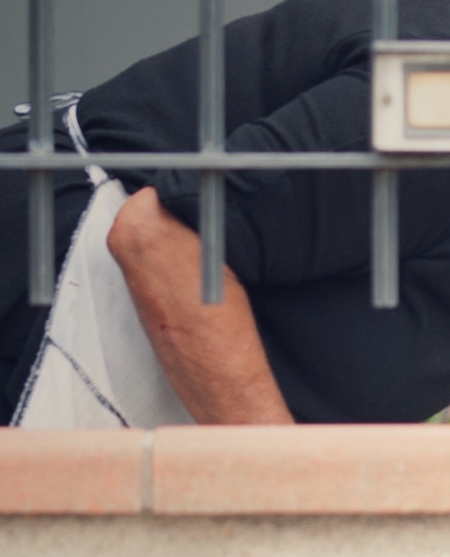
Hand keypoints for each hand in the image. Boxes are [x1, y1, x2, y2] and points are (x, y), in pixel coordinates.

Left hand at [108, 188, 293, 425]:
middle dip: (174, 218)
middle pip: (148, 209)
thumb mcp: (216, 246)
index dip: (187, 196)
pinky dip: (169, 262)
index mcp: (138, 225)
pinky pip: (151, 260)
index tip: (206, 210)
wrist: (214, 368)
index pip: (160, 188)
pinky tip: (192, 279)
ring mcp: (123, 268)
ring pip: (149, 234)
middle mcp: (120, 243)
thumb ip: (192, 216)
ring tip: (202, 261)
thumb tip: (189, 198)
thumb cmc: (222, 314)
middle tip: (205, 236)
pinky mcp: (132, 291)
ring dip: (172, 241)